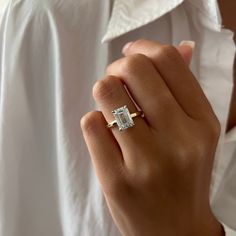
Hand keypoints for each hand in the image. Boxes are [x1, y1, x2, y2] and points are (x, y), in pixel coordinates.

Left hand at [81, 39, 223, 235]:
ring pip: (106, 93)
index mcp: (201, 123)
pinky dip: (94, 122)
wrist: (175, 229)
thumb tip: (180, 46)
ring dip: (104, 92)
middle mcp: (179, 139)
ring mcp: (146, 162)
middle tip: (117, 80)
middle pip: (133, 70)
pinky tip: (105, 134)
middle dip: (117, 68)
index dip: (143, 48)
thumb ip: (183, 88)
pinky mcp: (117, 180)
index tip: (132, 52)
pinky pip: (91, 125)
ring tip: (111, 107)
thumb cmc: (184, 177)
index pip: (168, 61)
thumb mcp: (196, 131)